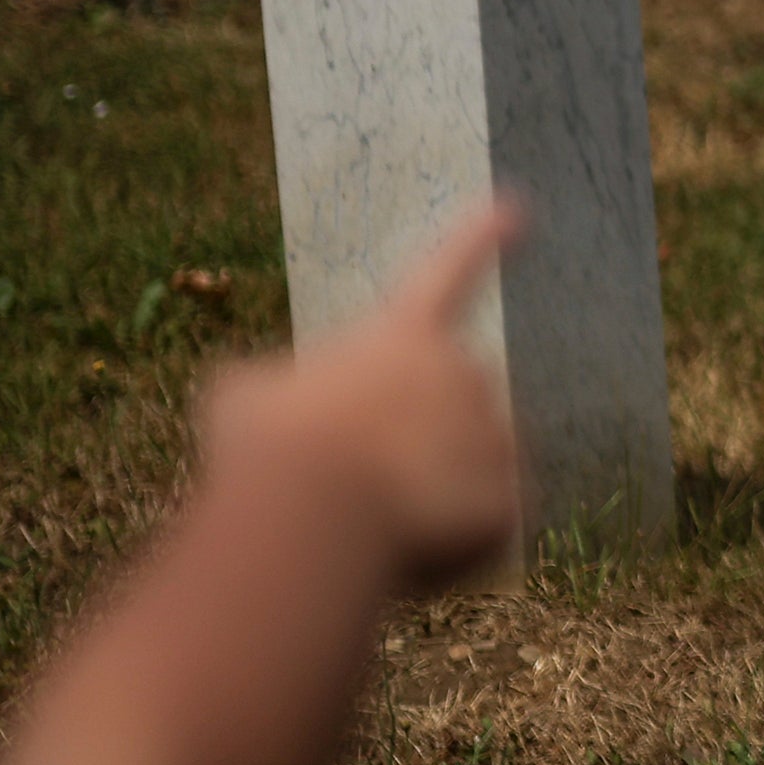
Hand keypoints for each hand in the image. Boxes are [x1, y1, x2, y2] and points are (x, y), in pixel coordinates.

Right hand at [193, 202, 523, 594]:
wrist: (314, 513)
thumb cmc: (267, 445)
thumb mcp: (242, 396)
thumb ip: (273, 387)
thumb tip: (268, 402)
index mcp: (405, 335)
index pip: (448, 272)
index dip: (481, 239)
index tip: (521, 207)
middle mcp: (465, 376)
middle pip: (441, 415)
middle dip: (404, 446)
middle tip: (343, 479)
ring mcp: (496, 439)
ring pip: (461, 476)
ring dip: (421, 498)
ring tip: (363, 523)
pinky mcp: (511, 504)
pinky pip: (477, 534)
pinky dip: (440, 552)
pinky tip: (398, 556)